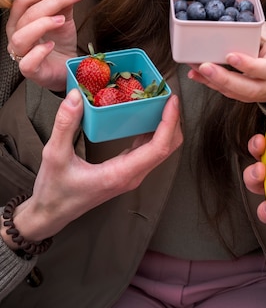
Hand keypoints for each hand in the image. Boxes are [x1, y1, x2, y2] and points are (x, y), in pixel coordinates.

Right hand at [6, 0, 83, 90]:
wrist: (67, 66)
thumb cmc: (60, 42)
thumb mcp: (63, 17)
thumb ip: (64, 2)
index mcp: (21, 18)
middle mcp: (16, 34)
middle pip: (25, 14)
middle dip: (50, 1)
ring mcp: (21, 53)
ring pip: (21, 36)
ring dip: (42, 24)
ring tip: (61, 20)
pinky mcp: (30, 71)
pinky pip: (27, 62)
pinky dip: (39, 52)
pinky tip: (51, 45)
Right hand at [12, 89, 182, 240]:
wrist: (51, 213)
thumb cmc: (54, 189)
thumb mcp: (54, 154)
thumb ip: (65, 125)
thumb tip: (76, 95)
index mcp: (121, 174)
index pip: (159, 148)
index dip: (169, 123)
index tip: (171, 100)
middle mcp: (132, 175)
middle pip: (167, 147)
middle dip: (173, 120)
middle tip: (168, 94)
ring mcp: (131, 174)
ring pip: (161, 149)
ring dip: (166, 125)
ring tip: (161, 99)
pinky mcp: (127, 170)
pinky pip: (149, 149)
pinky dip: (154, 131)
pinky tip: (146, 114)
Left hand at [187, 22, 265, 102]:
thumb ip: (253, 31)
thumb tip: (229, 16)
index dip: (248, 65)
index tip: (230, 56)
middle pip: (247, 88)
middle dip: (223, 78)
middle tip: (205, 66)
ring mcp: (256, 93)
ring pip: (234, 92)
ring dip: (212, 81)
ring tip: (195, 67)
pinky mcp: (243, 96)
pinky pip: (226, 92)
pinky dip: (209, 83)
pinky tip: (196, 74)